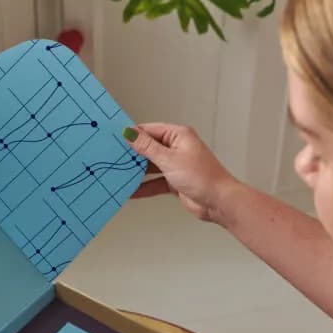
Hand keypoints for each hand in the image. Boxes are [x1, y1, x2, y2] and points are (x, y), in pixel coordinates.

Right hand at [124, 123, 238, 222]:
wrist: (218, 201)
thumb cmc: (202, 177)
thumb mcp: (169, 159)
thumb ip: (147, 148)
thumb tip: (131, 133)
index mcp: (178, 135)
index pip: (150, 130)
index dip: (133, 134)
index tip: (116, 137)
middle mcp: (177, 148)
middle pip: (149, 148)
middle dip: (133, 154)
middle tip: (114, 158)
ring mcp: (176, 166)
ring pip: (151, 167)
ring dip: (137, 172)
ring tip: (119, 175)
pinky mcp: (175, 182)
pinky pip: (155, 182)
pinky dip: (144, 187)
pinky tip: (131, 191)